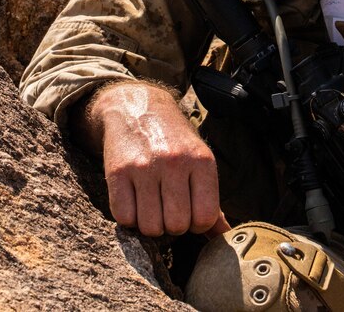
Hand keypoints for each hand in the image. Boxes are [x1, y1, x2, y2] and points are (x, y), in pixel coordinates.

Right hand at [82, 81, 229, 237]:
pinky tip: (133, 197)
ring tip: (150, 201)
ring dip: (149, 222)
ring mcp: (144, 166)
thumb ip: (211, 200)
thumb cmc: (173, 140)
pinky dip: (128, 216)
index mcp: (201, 160)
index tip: (188, 210)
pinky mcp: (118, 171)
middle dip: (172, 224)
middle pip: (177, 225)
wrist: (136, 107)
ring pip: (149, 226)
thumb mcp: (199, 160)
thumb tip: (225, 237)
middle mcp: (175, 162)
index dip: (196, 223)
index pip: (205, 217)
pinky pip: (124, 218)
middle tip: (167, 205)